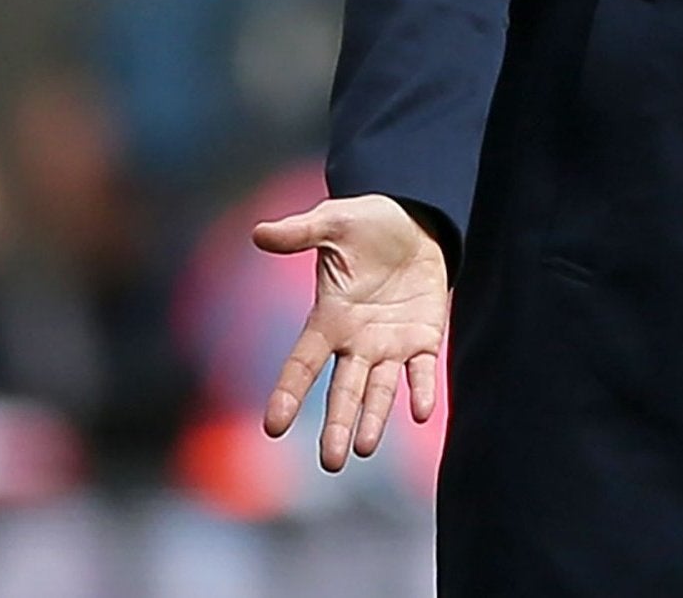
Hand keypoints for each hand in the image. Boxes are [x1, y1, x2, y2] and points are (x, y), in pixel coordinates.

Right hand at [253, 194, 448, 470]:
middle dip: (337, 424)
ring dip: (375, 418)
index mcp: (329, 318)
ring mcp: (390, 343)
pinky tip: (422, 412)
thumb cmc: (368, 223)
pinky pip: (422, 370)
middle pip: (343, 390)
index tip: (273, 427)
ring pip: (380, 390)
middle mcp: (357, 341)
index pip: (302, 362)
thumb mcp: (334, 222)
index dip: (289, 392)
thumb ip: (301, 232)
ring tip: (366, 448)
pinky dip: (421, 390)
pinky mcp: (423, 336)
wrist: (415, 220)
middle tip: (331, 462)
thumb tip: (259, 232)